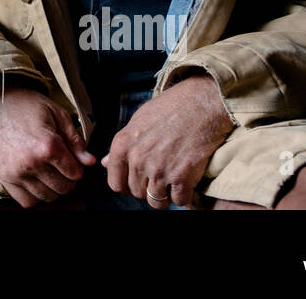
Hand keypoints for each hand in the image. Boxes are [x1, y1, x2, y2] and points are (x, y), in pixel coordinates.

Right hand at [0, 83, 96, 207]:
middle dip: (68, 179)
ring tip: (50, 172)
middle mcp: (31, 163)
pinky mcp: (4, 178)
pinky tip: (37, 181)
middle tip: (62, 166)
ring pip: (47, 197)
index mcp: (47, 146)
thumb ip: (75, 140)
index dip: (78, 167)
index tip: (72, 160)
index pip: (75, 174)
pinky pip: (27, 201)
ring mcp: (16, 173)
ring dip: (53, 188)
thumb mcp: (57, 114)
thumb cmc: (27, 106)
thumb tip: (90, 161)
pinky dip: (36, 196)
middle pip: (63, 188)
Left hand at [102, 70, 234, 208]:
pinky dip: (184, 196)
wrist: (200, 103)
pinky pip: (179, 201)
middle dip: (148, 188)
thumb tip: (105, 163)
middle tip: (160, 175)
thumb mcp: (138, 121)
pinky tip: (186, 180)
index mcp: (123, 145)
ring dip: (165, 195)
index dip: (126, 185)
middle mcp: (138, 159)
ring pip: (156, 202)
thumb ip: (122, 146)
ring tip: (172, 180)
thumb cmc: (169, 108)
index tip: (137, 181)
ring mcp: (160, 169)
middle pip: (137, 193)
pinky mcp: (182, 176)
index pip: (115, 183)